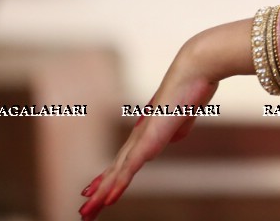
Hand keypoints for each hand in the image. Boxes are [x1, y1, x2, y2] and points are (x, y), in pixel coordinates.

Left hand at [78, 35, 221, 219]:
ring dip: (101, 195)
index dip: (108, 176)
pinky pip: (129, 169)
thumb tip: (176, 135)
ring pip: (116, 173)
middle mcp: (140, 136)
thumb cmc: (193, 88)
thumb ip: (178, 127)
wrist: (194, 72)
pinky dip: (117, 186)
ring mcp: (142, 139)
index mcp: (148, 132)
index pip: (124, 160)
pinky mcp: (148, 140)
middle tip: (84, 211)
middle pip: (114, 170)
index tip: (92, 190)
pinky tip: (108, 199)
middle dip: (98, 192)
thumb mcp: (186, 115)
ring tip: (86, 213)